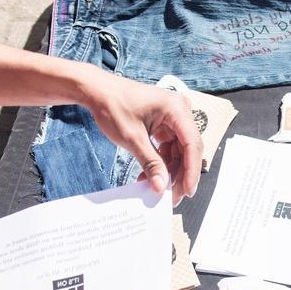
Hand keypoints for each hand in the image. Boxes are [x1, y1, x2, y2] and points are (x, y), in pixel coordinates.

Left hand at [80, 70, 201, 205]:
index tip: (187, 191)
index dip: (192, 171)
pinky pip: (169, 147)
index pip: (192, 145)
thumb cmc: (113, 106)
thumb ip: (150, 163)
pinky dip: (160, 162)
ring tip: (154, 187)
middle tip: (171, 197)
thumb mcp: (132, 139)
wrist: (98, 92)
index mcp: (177, 109)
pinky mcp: (165, 125)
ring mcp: (173, 118)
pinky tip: (149, 175)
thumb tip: (161, 186)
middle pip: (188, 150)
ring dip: (168, 171)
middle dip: (179, 174)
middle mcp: (180, 112)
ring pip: (179, 152)